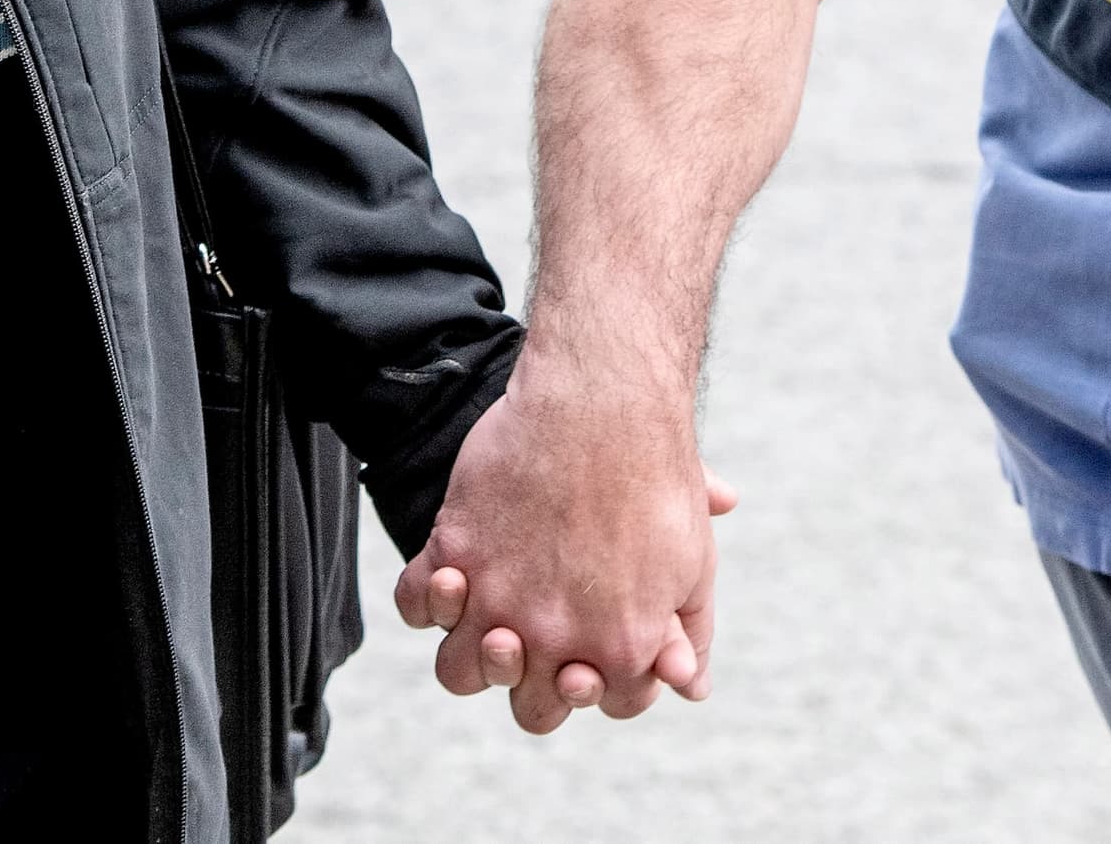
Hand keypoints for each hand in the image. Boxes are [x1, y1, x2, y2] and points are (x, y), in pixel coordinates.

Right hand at [391, 366, 737, 732]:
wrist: (604, 400)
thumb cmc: (657, 477)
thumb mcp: (695, 562)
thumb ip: (691, 632)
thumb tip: (690, 688)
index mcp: (621, 647)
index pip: (608, 704)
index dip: (607, 678)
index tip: (601, 645)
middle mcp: (552, 636)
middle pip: (528, 710)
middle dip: (537, 682)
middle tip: (542, 636)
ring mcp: (497, 596)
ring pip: (459, 673)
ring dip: (473, 653)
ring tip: (490, 611)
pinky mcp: (455, 547)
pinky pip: (416, 603)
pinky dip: (427, 596)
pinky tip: (456, 571)